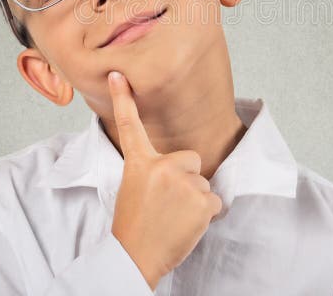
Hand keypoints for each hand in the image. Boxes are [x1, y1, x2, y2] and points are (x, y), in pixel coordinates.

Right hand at [107, 71, 222, 289]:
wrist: (135, 257)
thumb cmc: (135, 225)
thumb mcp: (133, 188)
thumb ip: (153, 171)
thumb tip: (176, 166)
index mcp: (140, 163)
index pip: (131, 125)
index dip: (124, 98)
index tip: (118, 75)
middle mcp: (162, 167)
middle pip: (191, 160)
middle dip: (186, 179)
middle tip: (166, 203)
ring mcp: (184, 183)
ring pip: (203, 184)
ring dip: (194, 201)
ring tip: (173, 217)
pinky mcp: (202, 201)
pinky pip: (214, 202)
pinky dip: (205, 215)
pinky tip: (185, 225)